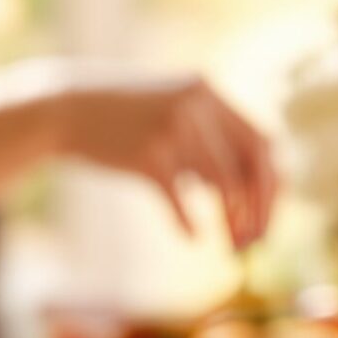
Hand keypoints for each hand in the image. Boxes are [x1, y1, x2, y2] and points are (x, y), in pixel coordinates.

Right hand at [51, 70, 275, 248]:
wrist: (64, 109)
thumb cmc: (124, 121)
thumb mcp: (173, 117)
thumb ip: (210, 143)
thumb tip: (252, 195)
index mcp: (208, 91)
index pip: (263, 141)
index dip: (273, 183)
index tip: (270, 215)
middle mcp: (197, 103)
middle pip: (253, 163)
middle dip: (262, 208)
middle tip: (258, 241)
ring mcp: (172, 127)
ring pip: (224, 185)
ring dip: (233, 223)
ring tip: (232, 246)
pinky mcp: (146, 154)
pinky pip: (181, 198)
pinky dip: (189, 222)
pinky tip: (192, 237)